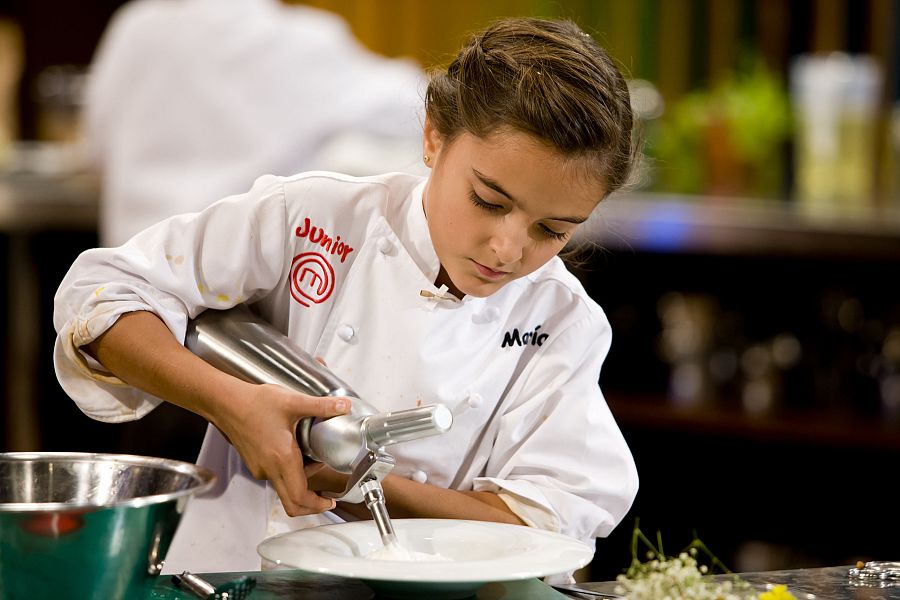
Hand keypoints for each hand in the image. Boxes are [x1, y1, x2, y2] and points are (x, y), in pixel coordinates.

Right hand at [214, 381, 349, 516]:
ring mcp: (260, 468)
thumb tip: (344, 405)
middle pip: (291, 502)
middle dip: (312, 504)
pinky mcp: (254, 464)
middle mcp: (269, 469)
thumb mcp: (293, 402)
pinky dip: (289, 472)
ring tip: (315, 461)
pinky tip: (297, 452)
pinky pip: (275, 476)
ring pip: (284, 488)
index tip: (331, 501)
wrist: (226, 403)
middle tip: (328, 497)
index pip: (300, 497)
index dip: (318, 505)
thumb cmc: (254, 403)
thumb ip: (321, 406)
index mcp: (282, 459)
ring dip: (301, 483)